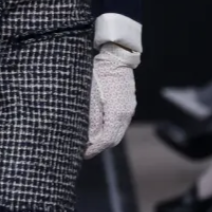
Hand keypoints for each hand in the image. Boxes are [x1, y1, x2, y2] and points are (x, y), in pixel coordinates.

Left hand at [84, 44, 136, 158]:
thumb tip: (88, 139)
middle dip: (99, 147)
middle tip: (84, 149)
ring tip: (89, 139)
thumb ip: (90, 120)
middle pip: (114, 139)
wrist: (115, 58)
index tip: (82, 153)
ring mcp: (129, 109)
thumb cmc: (99, 74)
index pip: (106, 140)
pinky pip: (120, 123)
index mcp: (117, 113)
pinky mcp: (128, 104)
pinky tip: (99, 127)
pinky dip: (110, 129)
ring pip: (117, 132)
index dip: (94, 149)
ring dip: (105, 138)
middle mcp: (126, 114)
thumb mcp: (90, 97)